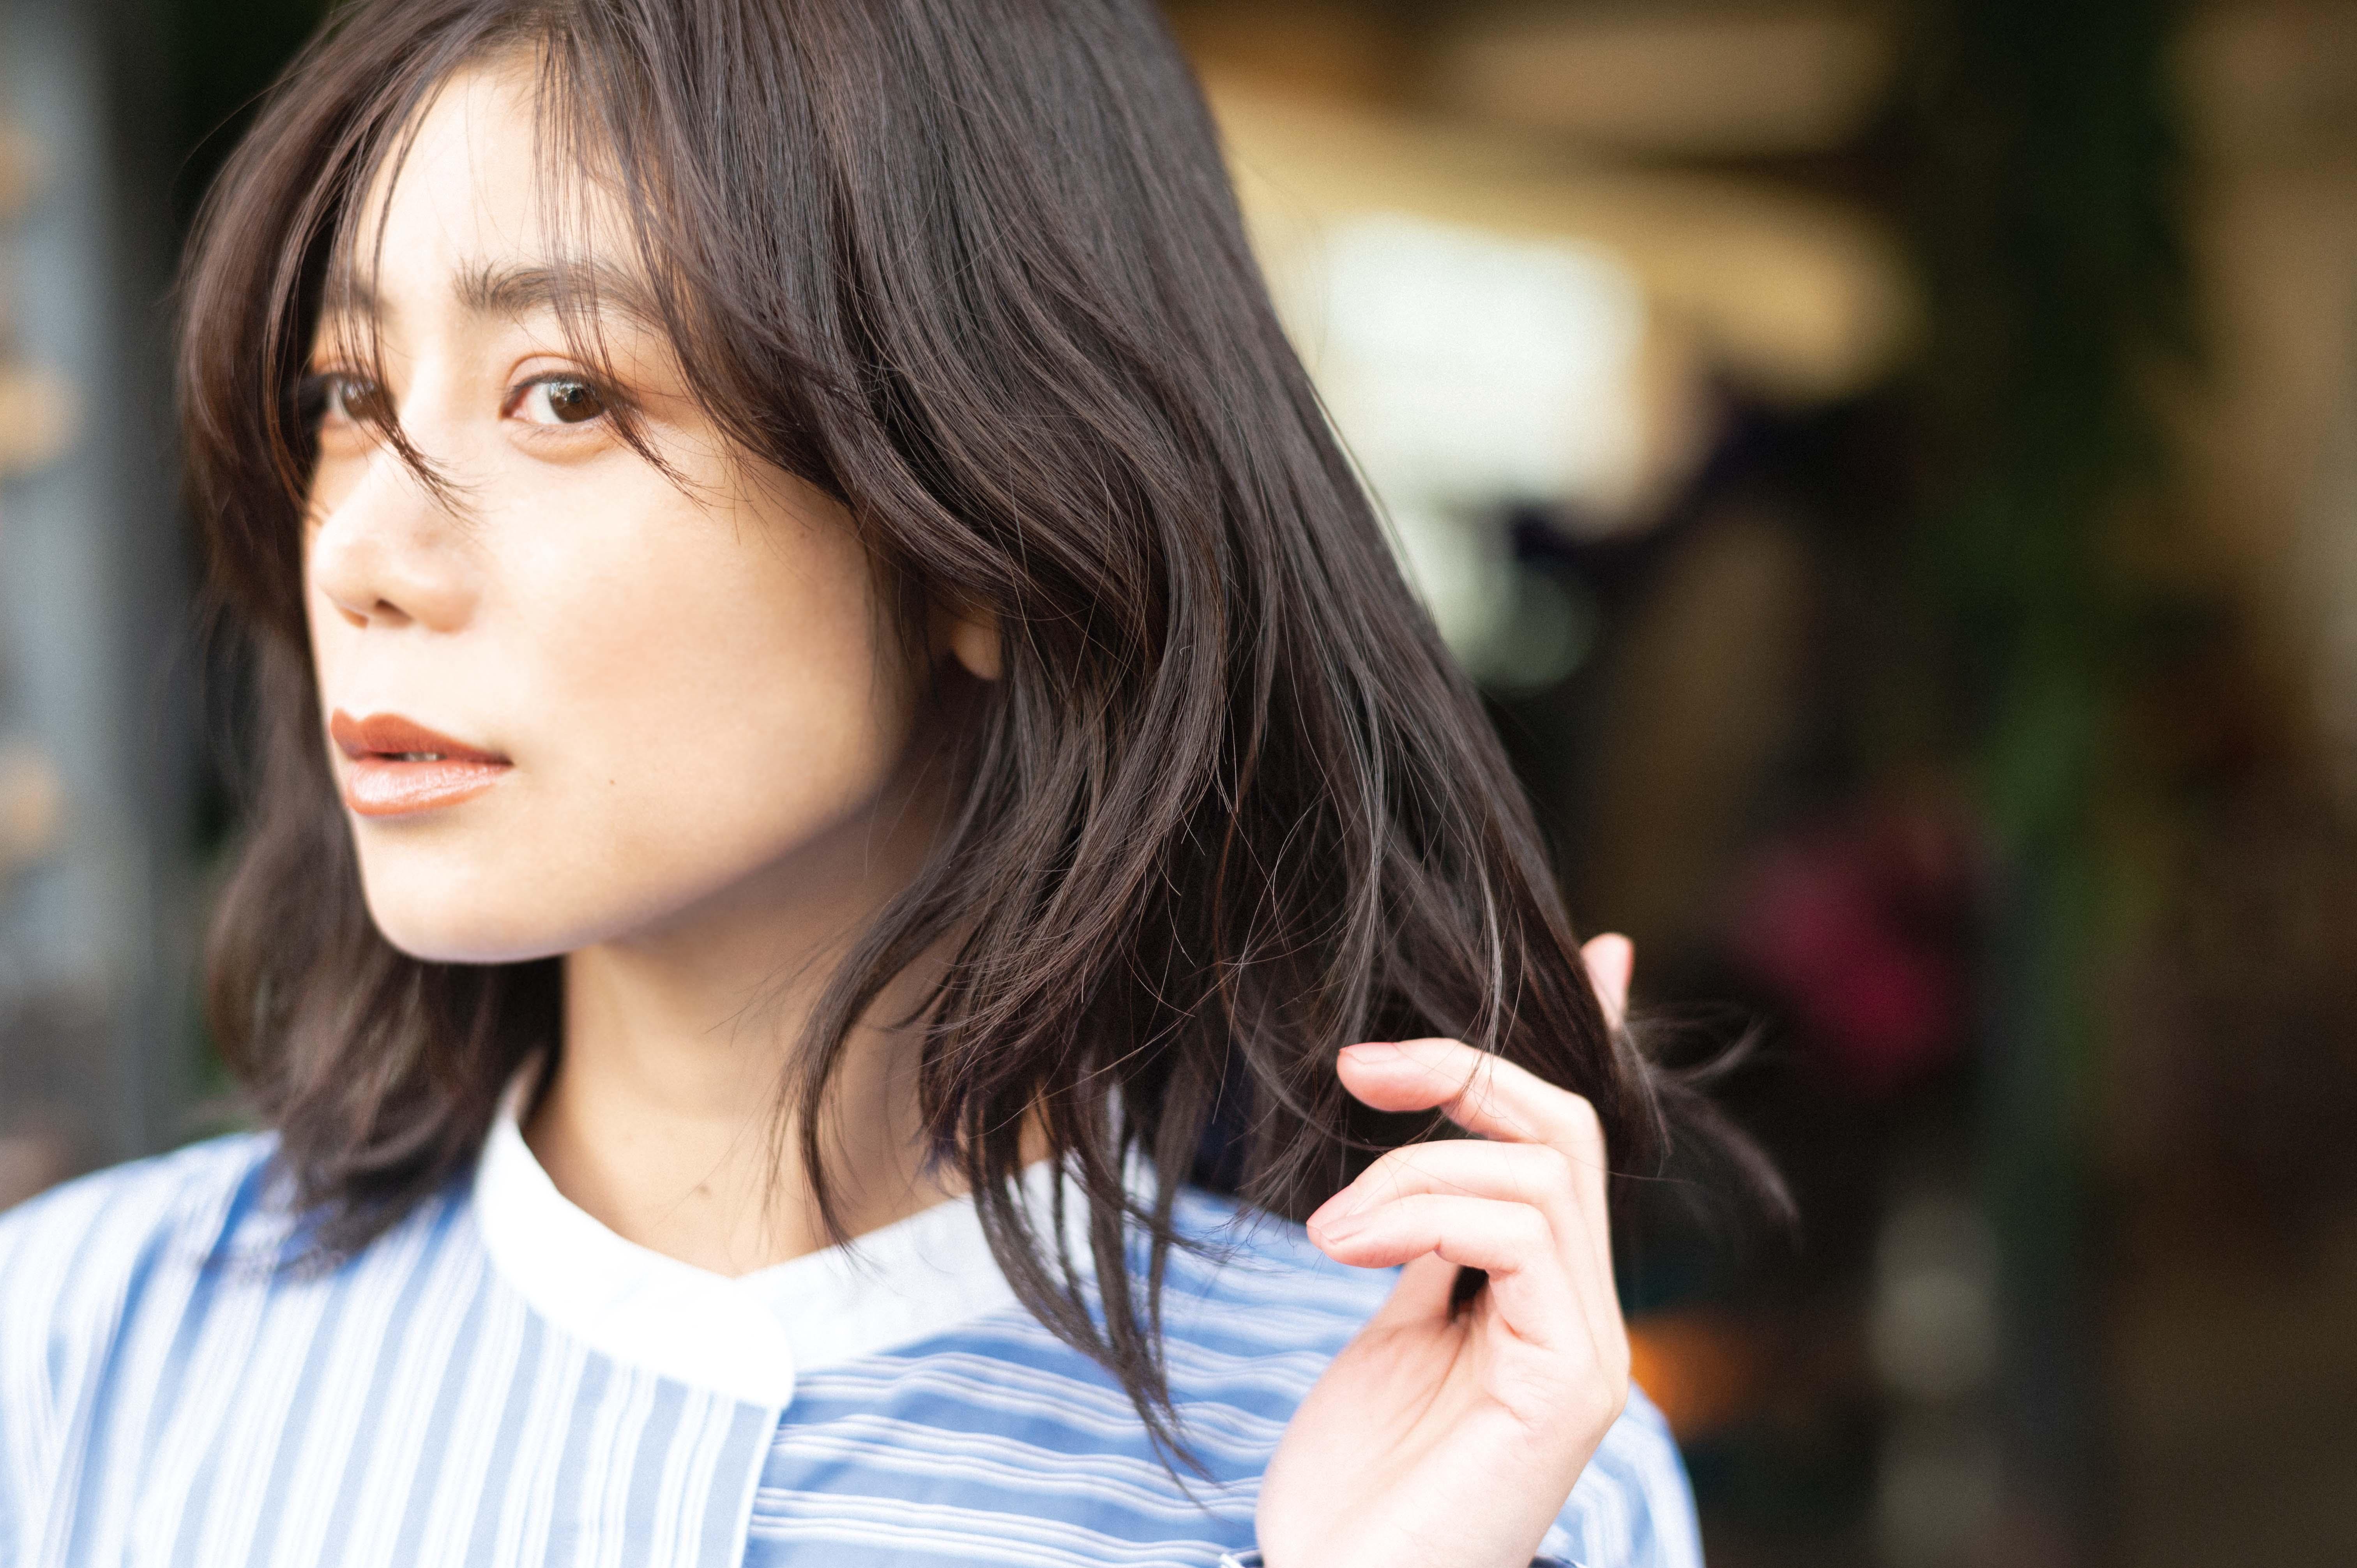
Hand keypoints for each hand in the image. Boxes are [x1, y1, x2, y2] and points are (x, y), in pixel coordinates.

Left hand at [1254, 935, 1636, 1567]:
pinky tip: (1348, 1248)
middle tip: (1356, 1068)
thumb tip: (1431, 1162)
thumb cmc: (1352, 1490)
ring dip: (1411, 1170)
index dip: (1596, 1041)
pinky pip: (1522, 1235)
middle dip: (1464, 1073)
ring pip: (1538, 1171)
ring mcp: (1589, 1351)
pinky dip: (1426, 1212)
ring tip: (1326, 1231)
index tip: (1602, 952)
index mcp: (1543, 1299)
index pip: (1578, 1145)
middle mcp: (1585, 1318)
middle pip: (1564, 1131)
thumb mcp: (1390, 1334)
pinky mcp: (1571, 1383)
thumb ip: (1425, 1248)